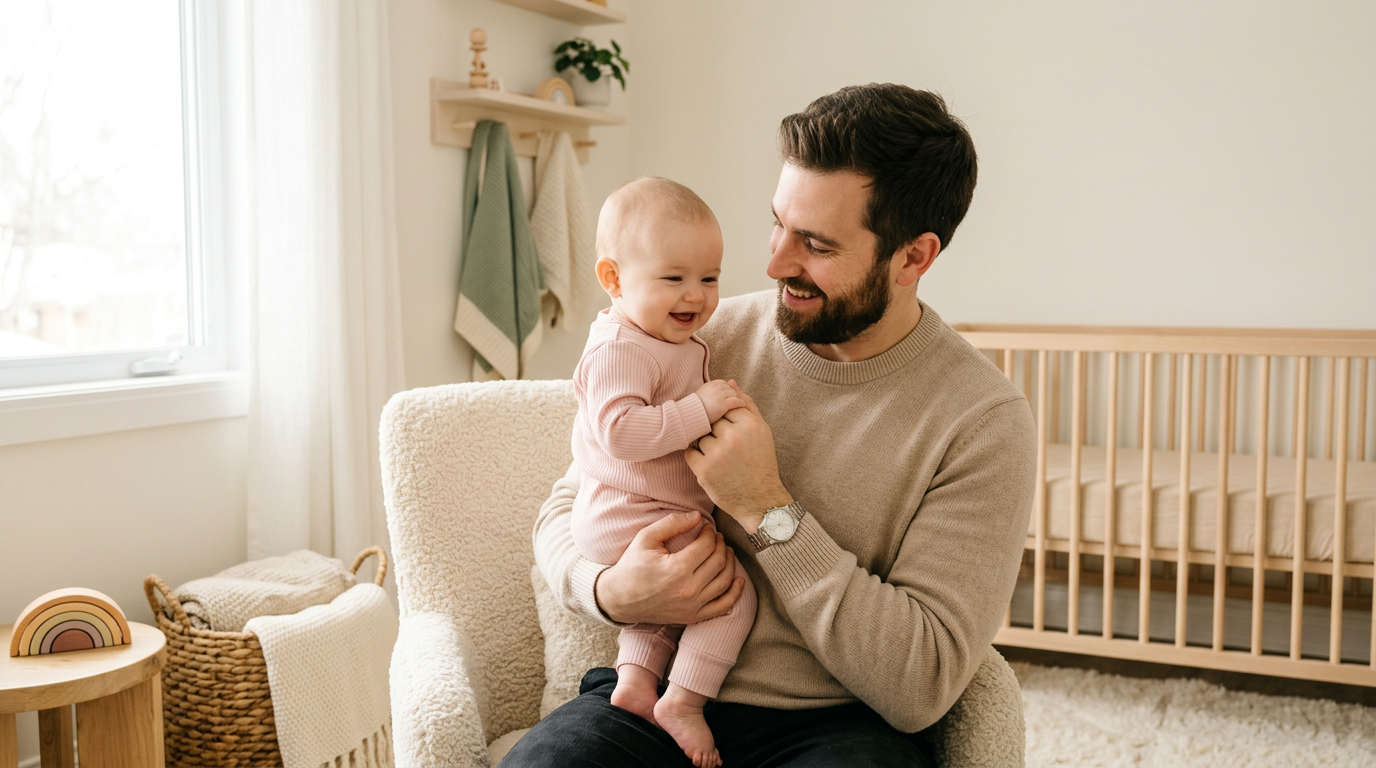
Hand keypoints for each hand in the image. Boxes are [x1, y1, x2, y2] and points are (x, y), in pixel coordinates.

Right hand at [595, 510, 745, 624]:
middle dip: (721, 544)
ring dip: (730, 562)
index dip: (710, 532)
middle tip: (716, 536)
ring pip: (725, 581)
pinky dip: (735, 593)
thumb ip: (672, 523)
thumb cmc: (631, 566)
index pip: (707, 545)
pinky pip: (723, 606)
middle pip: (719, 561)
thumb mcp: (646, 538)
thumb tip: (698, 516)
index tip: (706, 527)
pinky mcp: (692, 617)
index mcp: (677, 569)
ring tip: (724, 551)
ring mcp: (692, 606)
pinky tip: (739, 580)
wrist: (618, 599)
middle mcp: (688, 590)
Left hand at [685, 391, 792, 532]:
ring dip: (706, 445)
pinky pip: (690, 453)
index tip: (729, 431)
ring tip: (722, 459)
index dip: (725, 419)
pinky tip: (712, 466)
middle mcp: (734, 437)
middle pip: (711, 420)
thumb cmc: (761, 463)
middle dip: (716, 432)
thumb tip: (730, 382)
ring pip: (700, 436)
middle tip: (727, 448)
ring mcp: (717, 453)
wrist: (761, 501)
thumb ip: (746, 404)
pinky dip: (697, 458)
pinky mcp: (704, 470)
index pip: (725, 407)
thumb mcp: (762, 431)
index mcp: (750, 424)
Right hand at [696, 379, 746, 422]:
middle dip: (733, 394)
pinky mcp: (724, 404)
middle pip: (730, 388)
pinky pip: (736, 401)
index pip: (724, 384)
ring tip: (741, 404)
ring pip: (734, 394)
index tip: (729, 395)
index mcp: (710, 384)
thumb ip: (709, 392)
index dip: (727, 390)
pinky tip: (743, 406)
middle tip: (738, 400)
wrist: (690, 414)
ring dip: (738, 398)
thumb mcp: (701, 395)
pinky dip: (741, 403)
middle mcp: (716, 387)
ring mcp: (721, 395)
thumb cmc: (694, 408)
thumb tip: (714, 397)